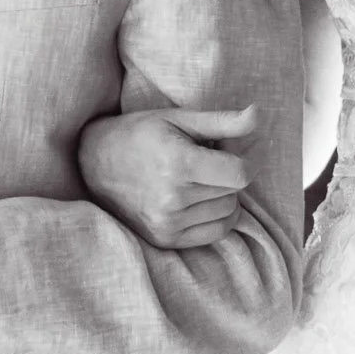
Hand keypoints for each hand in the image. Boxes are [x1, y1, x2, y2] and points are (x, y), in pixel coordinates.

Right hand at [78, 105, 256, 249]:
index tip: (230, 149)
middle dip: (229, 174)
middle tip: (206, 159)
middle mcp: (172, 198)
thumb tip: (258, 115)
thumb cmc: (141, 134)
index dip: (245, 159)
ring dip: (222, 194)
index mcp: (178, 163)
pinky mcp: (165, 238)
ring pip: (228, 212)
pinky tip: (199, 198)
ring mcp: (167, 222)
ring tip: (197, 177)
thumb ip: (223, 121)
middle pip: (235, 192)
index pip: (241, 173)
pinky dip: (217, 215)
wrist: (95, 162)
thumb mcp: (180, 118)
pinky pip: (216, 232)